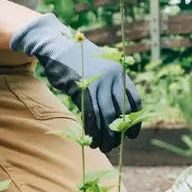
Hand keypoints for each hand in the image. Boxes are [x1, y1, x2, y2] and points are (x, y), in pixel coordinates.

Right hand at [10, 14, 141, 150]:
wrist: (57, 45)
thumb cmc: (77, 59)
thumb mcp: (99, 68)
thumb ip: (108, 86)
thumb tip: (114, 113)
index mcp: (119, 72)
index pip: (133, 101)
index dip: (134, 121)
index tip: (131, 135)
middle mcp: (112, 77)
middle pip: (120, 112)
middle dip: (117, 132)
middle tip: (113, 145)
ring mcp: (98, 82)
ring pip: (106, 116)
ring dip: (105, 135)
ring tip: (103, 147)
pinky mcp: (82, 87)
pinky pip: (90, 114)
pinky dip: (92, 129)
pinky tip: (91, 138)